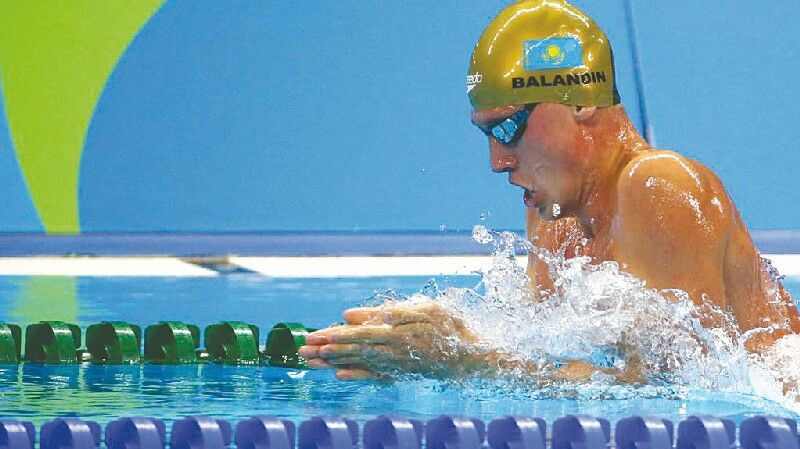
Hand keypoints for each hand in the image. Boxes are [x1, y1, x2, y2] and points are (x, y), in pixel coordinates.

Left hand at [298, 300, 481, 380]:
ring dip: (334, 362)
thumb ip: (394, 312)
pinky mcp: (400, 373)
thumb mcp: (426, 310)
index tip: (317, 336)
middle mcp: (394, 351)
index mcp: (399, 333)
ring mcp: (396, 365)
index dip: (338, 336)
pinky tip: (339, 376)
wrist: (472, 358)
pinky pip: (374, 376)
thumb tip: (363, 313)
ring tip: (311, 361)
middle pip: (354, 350)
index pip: (361, 334)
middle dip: (326, 350)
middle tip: (302, 350)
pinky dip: (356, 375)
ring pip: (359, 362)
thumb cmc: (450, 327)